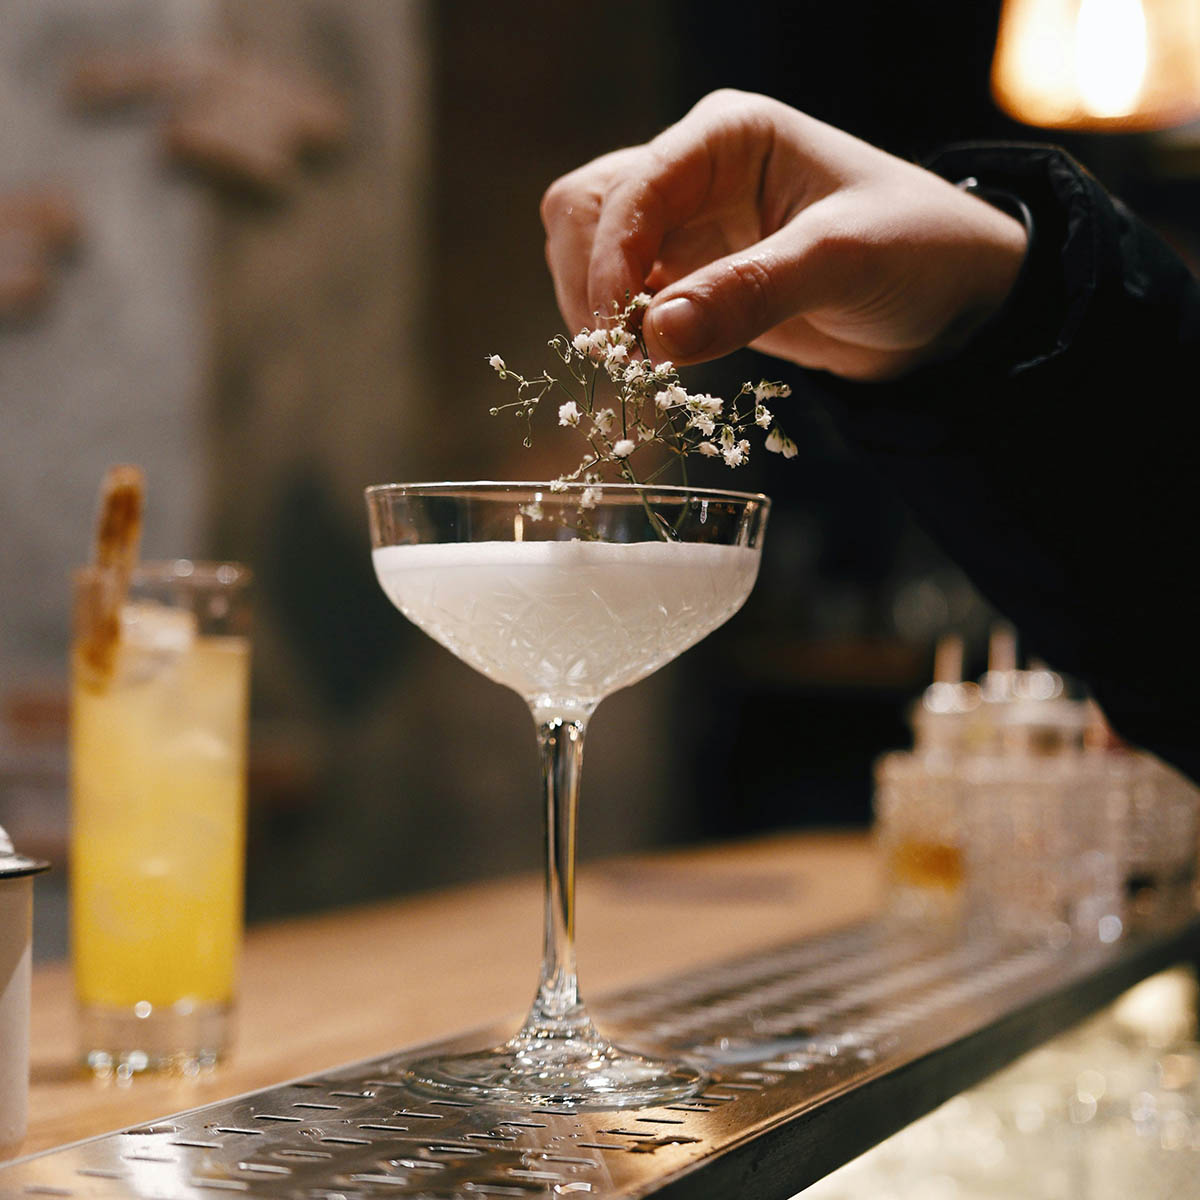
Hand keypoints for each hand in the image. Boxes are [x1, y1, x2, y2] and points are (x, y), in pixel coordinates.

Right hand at [541, 90, 1026, 380]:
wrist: (953, 302)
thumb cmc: (917, 250)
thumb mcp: (841, 262)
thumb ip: (750, 292)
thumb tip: (656, 336)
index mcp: (727, 136)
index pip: (629, 188)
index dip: (610, 261)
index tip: (622, 334)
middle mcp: (695, 173)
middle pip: (585, 211)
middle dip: (589, 283)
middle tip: (620, 357)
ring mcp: (688, 227)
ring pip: (591, 255)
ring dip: (596, 313)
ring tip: (638, 369)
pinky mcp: (693, 280)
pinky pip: (627, 302)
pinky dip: (624, 337)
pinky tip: (651, 370)